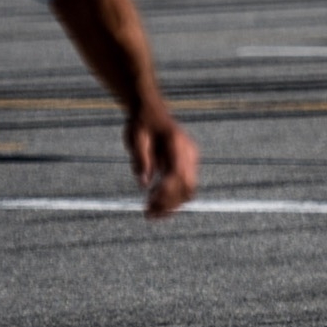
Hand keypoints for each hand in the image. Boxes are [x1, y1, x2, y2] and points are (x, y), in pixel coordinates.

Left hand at [124, 100, 198, 218]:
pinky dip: (174, 198)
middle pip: (188, 186)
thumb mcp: (136, 139)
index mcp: (178, 145)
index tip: (149, 204)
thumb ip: (141, 160)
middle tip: (149, 214)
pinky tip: (158, 205)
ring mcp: (191, 159)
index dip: (166, 192)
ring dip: (173, 204)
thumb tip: (143, 184)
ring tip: (152, 214)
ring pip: (189, 189)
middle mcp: (189, 153)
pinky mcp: (187, 164)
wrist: (150, 111)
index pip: (178, 175)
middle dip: (170, 203)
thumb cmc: (141, 124)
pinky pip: (186, 186)